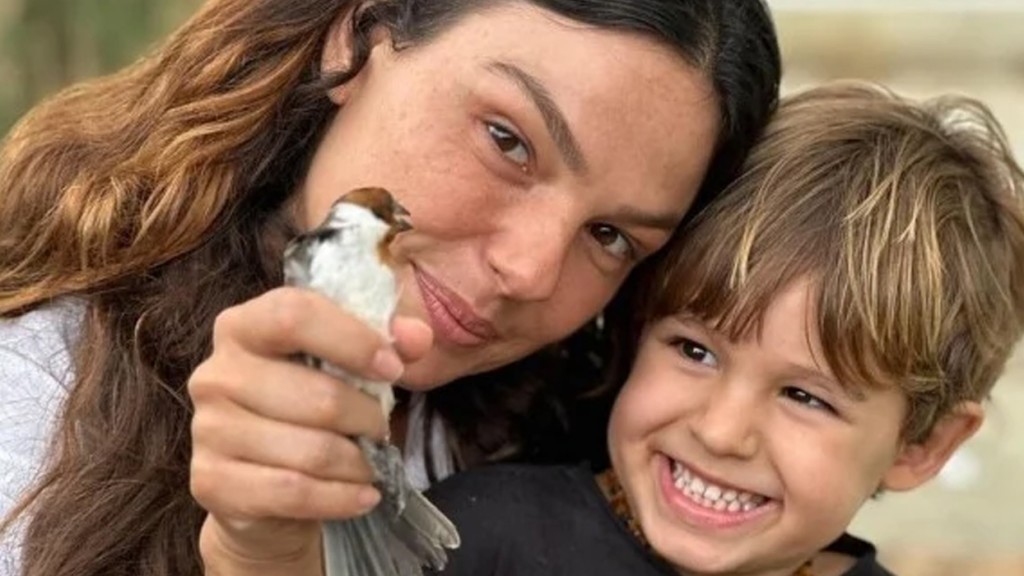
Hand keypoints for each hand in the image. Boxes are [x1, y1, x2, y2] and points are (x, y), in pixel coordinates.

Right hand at [188, 287, 431, 572]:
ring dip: (358, 462)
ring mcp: (208, 430)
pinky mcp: (211, 482)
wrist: (262, 484)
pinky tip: (364, 495)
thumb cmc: (308, 407)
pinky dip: (341, 497)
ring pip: (311, 450)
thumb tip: (417, 337)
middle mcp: (216, 374)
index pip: (294, 314)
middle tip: (381, 428)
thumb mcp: (349, 364)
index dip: (353, 340)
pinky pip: (293, 492)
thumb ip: (387, 340)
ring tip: (372, 463)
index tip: (393, 368)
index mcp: (243, 326)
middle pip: (317, 394)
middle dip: (367, 416)